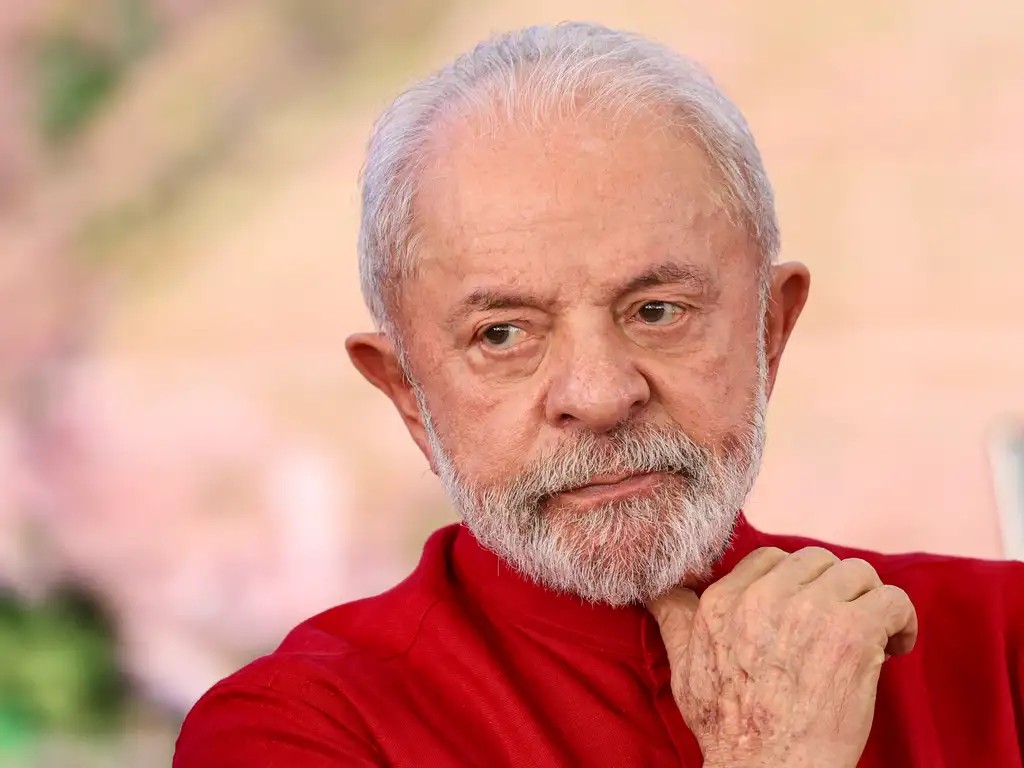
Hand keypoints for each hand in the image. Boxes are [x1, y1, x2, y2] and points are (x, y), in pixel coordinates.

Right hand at [647, 547, 917, 767]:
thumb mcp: (683, 667)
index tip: (806, 611)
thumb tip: (657, 588)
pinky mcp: (853, 633)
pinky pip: (892, 600)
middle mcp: (765, 597)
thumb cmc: (729, 730)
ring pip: (857, 573)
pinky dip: (901, 621)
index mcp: (724, 601)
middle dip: (832, 589)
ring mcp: (812, 611)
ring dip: (868, 602)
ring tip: (872, 635)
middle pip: (816, 559)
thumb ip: (674, 618)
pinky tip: (895, 646)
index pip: (770, 559)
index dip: (794, 583)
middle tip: (840, 625)